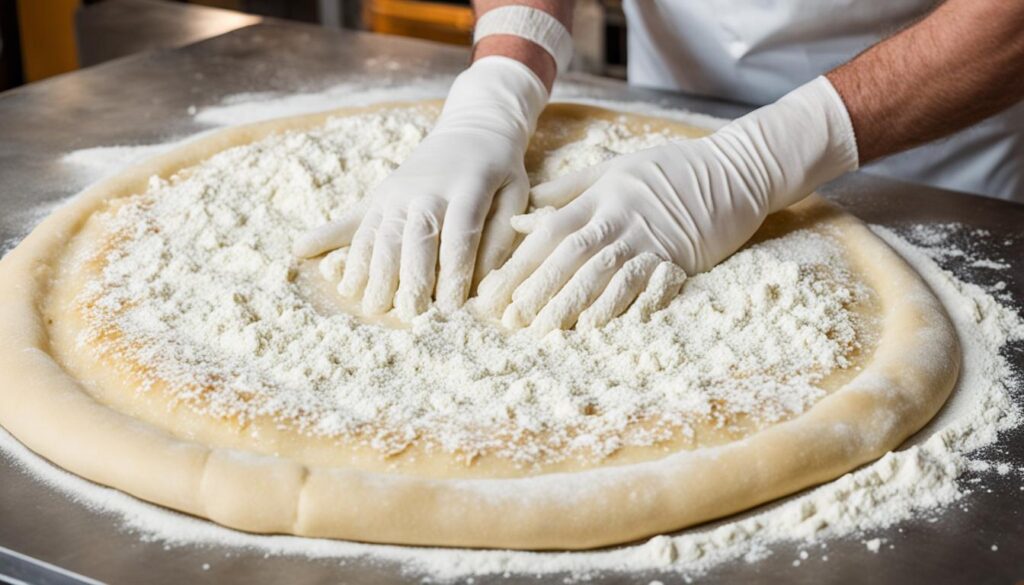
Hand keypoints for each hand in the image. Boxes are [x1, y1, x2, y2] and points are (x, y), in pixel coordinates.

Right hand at [293, 57, 547, 318]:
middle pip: (414, 238)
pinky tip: (305, 253)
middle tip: (409, 316)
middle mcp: (427, 190)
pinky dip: (329, 238)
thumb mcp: (515, 194)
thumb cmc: (499, 170)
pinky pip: (353, 220)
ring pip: (380, 232)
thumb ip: (500, 235)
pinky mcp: (379, 195)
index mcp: (468, 189)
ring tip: (370, 305)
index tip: (452, 308)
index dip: (455, 274)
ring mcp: (397, 192)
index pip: (459, 236)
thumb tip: (484, 282)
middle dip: (410, 279)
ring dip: (372, 271)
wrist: (473, 127)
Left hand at [475, 76, 858, 334]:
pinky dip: (621, 306)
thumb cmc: (671, 169)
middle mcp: (619, 219)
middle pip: (570, 256)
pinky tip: (599, 327)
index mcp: (600, 197)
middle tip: (509, 320)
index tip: (493, 292)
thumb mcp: (614, 169)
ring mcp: (650, 240)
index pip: (549, 232)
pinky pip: (645, 285)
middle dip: (538, 289)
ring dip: (573, 304)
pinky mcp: (679, 258)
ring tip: (545, 331)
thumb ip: (567, 191)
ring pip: (603, 274)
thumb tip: (522, 215)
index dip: (519, 263)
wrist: (736, 170)